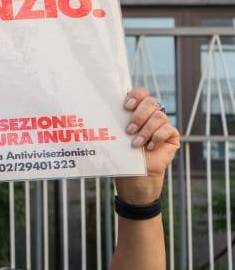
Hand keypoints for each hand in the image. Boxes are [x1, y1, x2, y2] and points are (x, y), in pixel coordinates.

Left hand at [117, 87, 179, 201]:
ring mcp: (162, 125)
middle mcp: (150, 115)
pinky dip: (157, 138)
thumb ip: (114, 121)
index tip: (126, 105)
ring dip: (146, 130)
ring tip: (136, 144)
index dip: (136, 94)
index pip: (141, 93)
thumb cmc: (121, 155)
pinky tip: (149, 148)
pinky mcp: (171, 137)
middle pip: (151, 102)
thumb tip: (99, 108)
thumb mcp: (116, 136)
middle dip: (139, 115)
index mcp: (135, 111)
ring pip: (159, 116)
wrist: (133, 177)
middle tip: (129, 129)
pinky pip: (168, 129)